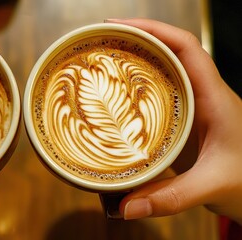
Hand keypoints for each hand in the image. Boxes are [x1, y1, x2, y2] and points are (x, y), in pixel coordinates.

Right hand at [106, 18, 241, 222]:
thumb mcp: (211, 187)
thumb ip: (170, 198)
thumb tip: (126, 207)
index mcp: (215, 98)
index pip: (187, 47)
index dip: (154, 30)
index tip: (121, 26)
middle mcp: (203, 94)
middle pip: (171, 50)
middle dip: (137, 37)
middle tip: (103, 39)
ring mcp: (193, 105)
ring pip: (165, 68)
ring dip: (137, 58)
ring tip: (105, 57)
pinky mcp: (183, 118)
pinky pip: (160, 91)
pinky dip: (138, 84)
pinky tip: (117, 92)